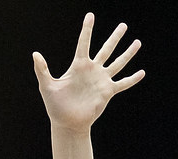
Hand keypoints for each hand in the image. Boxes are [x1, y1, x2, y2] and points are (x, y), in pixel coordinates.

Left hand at [33, 12, 143, 134]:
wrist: (66, 122)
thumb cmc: (55, 105)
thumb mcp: (47, 86)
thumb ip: (42, 70)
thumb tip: (35, 54)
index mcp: (78, 66)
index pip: (83, 43)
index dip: (87, 30)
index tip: (90, 16)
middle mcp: (92, 70)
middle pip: (106, 50)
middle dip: (115, 38)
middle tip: (123, 25)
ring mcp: (101, 80)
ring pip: (118, 63)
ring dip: (128, 53)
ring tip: (137, 42)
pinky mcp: (107, 92)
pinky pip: (123, 83)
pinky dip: (132, 79)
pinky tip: (142, 73)